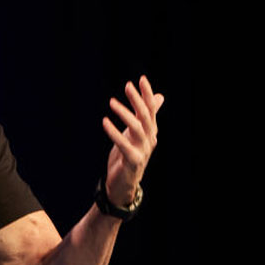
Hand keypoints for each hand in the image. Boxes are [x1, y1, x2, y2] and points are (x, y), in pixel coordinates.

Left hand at [102, 75, 163, 206]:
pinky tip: (104, 122)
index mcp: (150, 132)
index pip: (151, 110)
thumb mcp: (136, 133)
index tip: (141, 79)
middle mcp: (150, 139)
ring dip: (125, 113)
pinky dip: (114, 132)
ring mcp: (143, 151)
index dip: (147, 94)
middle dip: (138, 100)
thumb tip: (160, 97)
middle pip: (146, 116)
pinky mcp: (133, 161)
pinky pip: (124, 144)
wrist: (123, 185)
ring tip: (111, 102)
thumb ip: (146, 116)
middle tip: (127, 85)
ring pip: (137, 128)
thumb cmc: (128, 156)